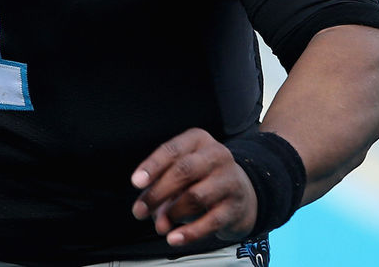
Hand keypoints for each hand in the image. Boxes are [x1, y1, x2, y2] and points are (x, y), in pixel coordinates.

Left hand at [130, 128, 257, 247]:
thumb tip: (154, 218)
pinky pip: (212, 221)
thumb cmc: (201, 177)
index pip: (172, 150)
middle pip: (183, 171)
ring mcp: (230, 180)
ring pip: (196, 196)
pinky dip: (190, 232)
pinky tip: (174, 239)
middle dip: (158, 192)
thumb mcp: (181, 174)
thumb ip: (161, 191)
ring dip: (172, 213)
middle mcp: (216, 155)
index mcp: (197, 140)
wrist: (243, 192)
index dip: (152, 166)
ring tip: (160, 226)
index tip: (136, 183)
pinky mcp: (236, 206)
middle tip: (140, 211)